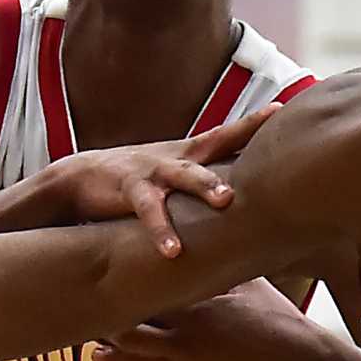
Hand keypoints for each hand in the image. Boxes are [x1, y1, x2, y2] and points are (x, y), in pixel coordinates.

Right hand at [56, 105, 278, 256]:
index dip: (252, 123)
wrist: (78, 178)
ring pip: (183, 175)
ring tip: (225, 200)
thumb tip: (239, 202)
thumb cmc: (136, 183)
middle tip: (273, 151)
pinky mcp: (128, 189)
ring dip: (204, 185)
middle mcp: (174, 157)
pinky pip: (148, 210)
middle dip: (242, 137)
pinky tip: (173, 251)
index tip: (282, 109)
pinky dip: (161, 230)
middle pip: (213, 143)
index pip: (225, 134)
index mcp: (187, 154)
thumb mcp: (171, 176)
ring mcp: (152, 171)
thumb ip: (201, 184)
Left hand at [93, 278, 324, 360]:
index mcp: (193, 311)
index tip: (101, 285)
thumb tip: (211, 242)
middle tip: (86, 324)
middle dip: (108, 331)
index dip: (121, 294)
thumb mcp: (250, 285)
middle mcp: (183, 343)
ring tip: (95, 358)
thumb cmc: (279, 318)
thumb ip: (222, 270)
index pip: (144, 301)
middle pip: (132, 337)